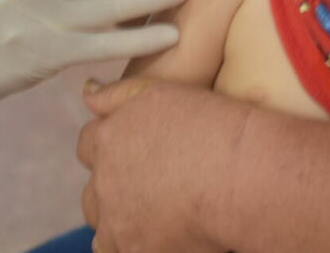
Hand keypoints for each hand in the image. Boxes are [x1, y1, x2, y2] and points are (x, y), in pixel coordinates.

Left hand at [78, 78, 242, 252]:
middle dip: (112, 185)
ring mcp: (117, 221)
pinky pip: (117, 250)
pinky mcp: (135, 251)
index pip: (88, 143)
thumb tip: (87, 93)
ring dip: (119, 218)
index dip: (110, 145)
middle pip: (94, 188)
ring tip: (152, 214)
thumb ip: (118, 94)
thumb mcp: (162, 93)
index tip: (134, 150)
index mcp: (108, 139)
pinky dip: (132, 244)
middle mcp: (104, 181)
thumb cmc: (211, 129)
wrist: (241, 176)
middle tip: (149, 184)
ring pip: (103, 224)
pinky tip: (156, 237)